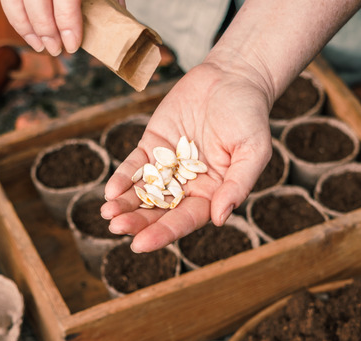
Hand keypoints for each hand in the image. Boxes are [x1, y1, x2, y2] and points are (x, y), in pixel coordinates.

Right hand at [0, 0, 124, 55]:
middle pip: (37, 1)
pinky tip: (28, 31)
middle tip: (57, 49)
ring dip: (25, 27)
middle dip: (46, 31)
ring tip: (40, 46)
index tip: (73, 45)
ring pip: (15, 0)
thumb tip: (116, 16)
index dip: (68, 25)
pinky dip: (15, 16)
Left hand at [101, 59, 273, 252]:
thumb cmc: (250, 115)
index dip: (162, 233)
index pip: (184, 220)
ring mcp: (167, 167)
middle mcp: (187, 186)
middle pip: (158, 211)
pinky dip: (123, 178)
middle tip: (116, 227)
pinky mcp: (152, 146)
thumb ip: (237, 185)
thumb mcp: (253, 150)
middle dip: (137, 221)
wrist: (232, 77)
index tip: (140, 244)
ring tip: (107, 213)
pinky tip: (111, 190)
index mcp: (212, 195)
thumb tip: (220, 218)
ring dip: (124, 204)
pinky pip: (135, 167)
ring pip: (142, 192)